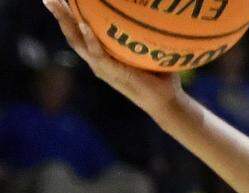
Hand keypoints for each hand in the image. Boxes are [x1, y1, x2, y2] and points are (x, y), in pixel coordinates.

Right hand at [42, 0, 182, 113]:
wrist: (167, 102)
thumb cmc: (161, 77)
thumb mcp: (149, 52)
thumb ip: (143, 37)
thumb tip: (152, 13)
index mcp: (102, 57)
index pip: (80, 34)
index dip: (69, 17)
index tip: (62, 0)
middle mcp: (97, 62)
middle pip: (72, 35)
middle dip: (60, 16)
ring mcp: (102, 68)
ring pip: (77, 42)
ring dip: (66, 23)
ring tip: (58, 4)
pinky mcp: (112, 73)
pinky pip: (98, 54)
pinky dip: (90, 39)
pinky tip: (85, 25)